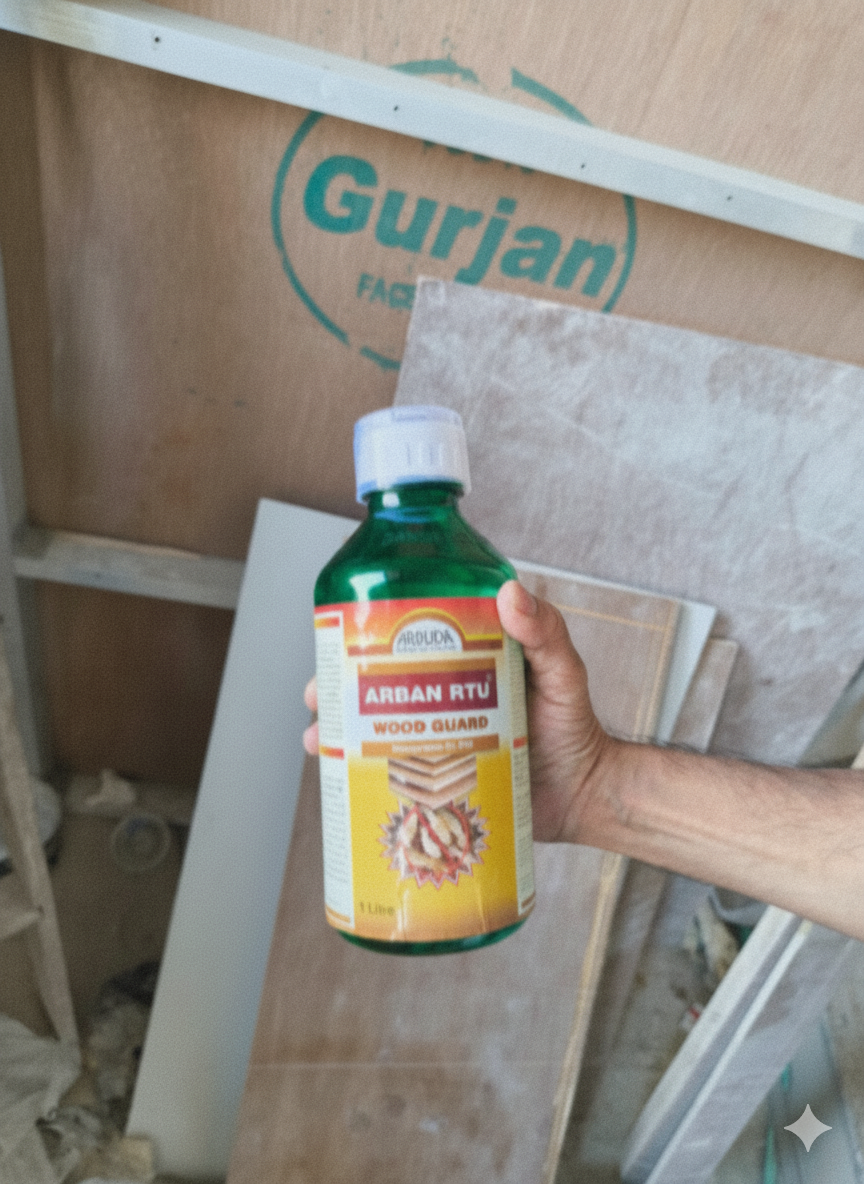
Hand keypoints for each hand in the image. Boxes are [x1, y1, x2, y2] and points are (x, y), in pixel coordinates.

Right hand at [304, 580, 610, 844]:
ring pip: (377, 722)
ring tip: (319, 736)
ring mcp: (437, 732)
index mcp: (468, 656)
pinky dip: (360, 768)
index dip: (368, 629)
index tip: (341, 631)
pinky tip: (340, 772)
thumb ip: (546, 633)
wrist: (583, 796)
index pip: (412, 632)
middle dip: (340, 682)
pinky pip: (391, 766)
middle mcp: (445, 691)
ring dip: (340, 726)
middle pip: (380, 679)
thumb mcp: (564, 673)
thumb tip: (510, 593)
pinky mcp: (436, 773)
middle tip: (321, 692)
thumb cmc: (576, 728)